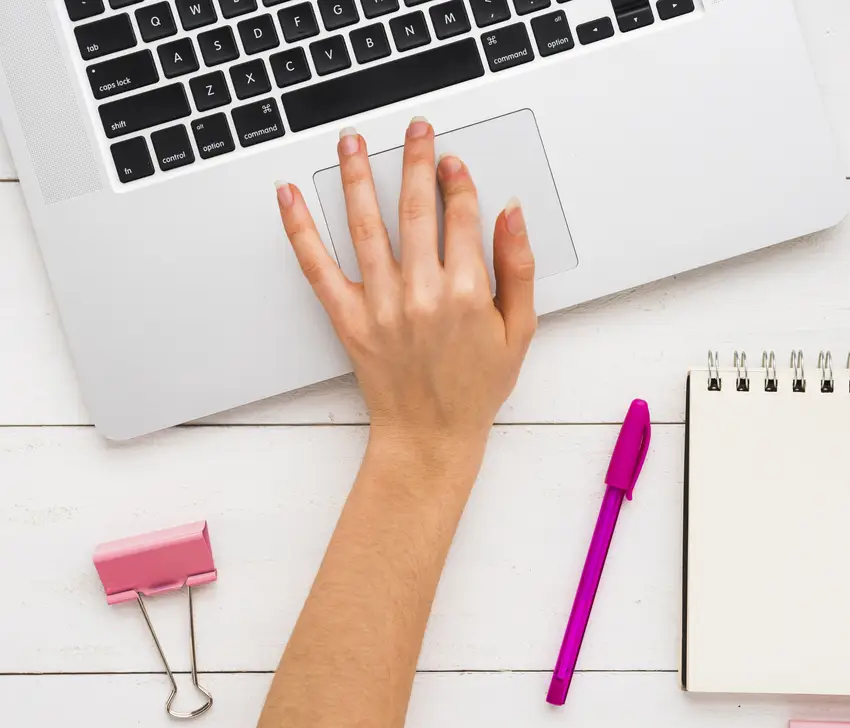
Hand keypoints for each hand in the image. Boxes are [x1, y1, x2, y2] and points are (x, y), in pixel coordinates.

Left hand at [275, 117, 536, 470]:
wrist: (431, 435)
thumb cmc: (476, 387)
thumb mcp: (519, 330)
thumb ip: (519, 267)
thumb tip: (511, 214)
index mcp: (468, 293)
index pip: (461, 217)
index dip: (457, 181)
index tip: (452, 161)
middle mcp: (422, 293)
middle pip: (415, 209)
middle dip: (414, 160)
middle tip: (413, 129)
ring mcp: (381, 304)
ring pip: (366, 225)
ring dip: (358, 176)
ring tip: (353, 141)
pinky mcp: (349, 319)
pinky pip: (318, 266)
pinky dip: (300, 229)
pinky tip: (290, 196)